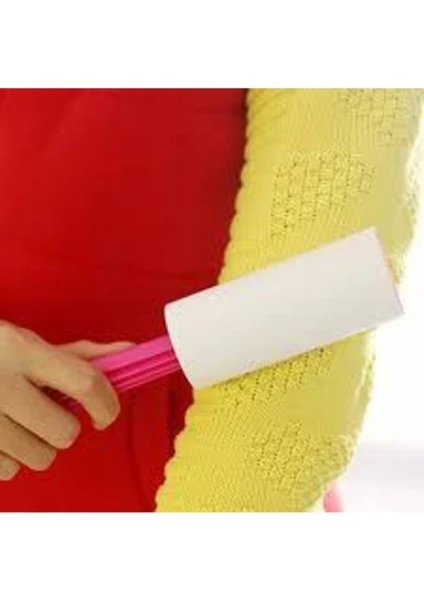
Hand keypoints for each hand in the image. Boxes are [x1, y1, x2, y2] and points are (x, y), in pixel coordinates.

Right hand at [0, 321, 132, 480]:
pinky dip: (9, 457)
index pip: (85, 382)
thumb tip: (128, 353)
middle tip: (45, 412)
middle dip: (63, 426)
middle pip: (63, 432)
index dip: (106, 403)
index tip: (104, 413)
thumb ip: (79, 354)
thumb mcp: (28, 344)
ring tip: (16, 421)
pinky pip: (8, 470)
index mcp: (22, 352)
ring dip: (36, 444)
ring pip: (38, 457)